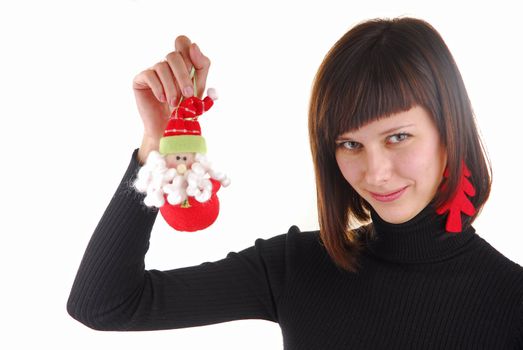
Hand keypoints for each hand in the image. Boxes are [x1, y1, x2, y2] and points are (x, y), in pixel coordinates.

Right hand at [132, 35, 210, 163]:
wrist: (169, 130)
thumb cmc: (185, 110)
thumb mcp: (199, 89)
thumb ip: (201, 67)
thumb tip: (194, 46)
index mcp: (182, 63)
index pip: (183, 43)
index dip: (189, 52)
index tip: (195, 68)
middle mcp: (166, 64)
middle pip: (174, 55)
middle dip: (184, 76)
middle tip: (188, 95)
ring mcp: (153, 70)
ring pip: (162, 66)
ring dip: (172, 87)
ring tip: (174, 104)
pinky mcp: (140, 79)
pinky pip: (150, 75)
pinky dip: (159, 88)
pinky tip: (162, 100)